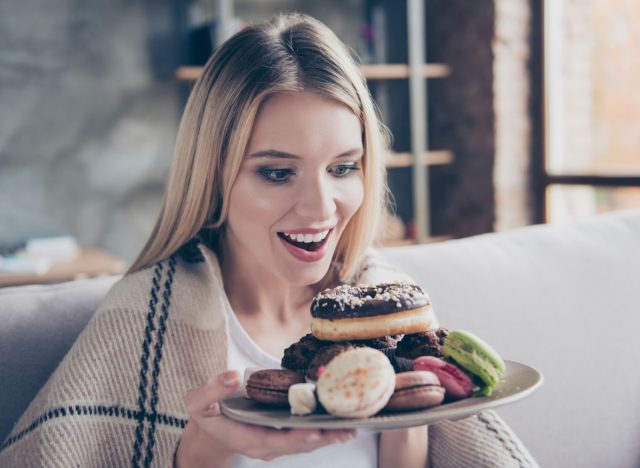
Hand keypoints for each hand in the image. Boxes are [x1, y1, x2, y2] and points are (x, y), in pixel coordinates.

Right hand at [176, 370, 356, 466]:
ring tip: (351, 427)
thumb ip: (212, 390)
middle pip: (296, 444)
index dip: (294, 437)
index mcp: (244, 436)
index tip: (315, 430)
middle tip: (346, 429)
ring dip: (327, 436)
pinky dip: (322, 431)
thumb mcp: (198, 401)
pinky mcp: (281, 438)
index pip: (273, 440)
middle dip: (322, 438)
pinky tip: (340, 422)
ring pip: (303, 443)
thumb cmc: (205, 412)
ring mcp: (273, 444)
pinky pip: (303, 437)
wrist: (209, 430)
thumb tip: (231, 376)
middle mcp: (263, 445)